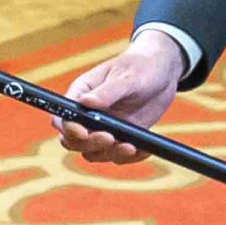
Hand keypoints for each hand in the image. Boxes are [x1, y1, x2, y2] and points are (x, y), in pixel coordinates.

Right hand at [58, 32, 184, 163]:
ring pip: (95, 153)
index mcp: (81, 94)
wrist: (161, 74)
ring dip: (111, 154)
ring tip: (131, 146)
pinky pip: (118, 156)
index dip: (69, 129)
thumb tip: (86, 102)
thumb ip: (107, 91)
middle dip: (90, 145)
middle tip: (111, 138)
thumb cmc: (140, 66)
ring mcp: (103, 129)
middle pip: (74, 141)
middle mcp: (88, 115)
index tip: (84, 133)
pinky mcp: (121, 138)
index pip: (64, 118)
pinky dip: (131, 158)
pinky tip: (144, 149)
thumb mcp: (126, 76)